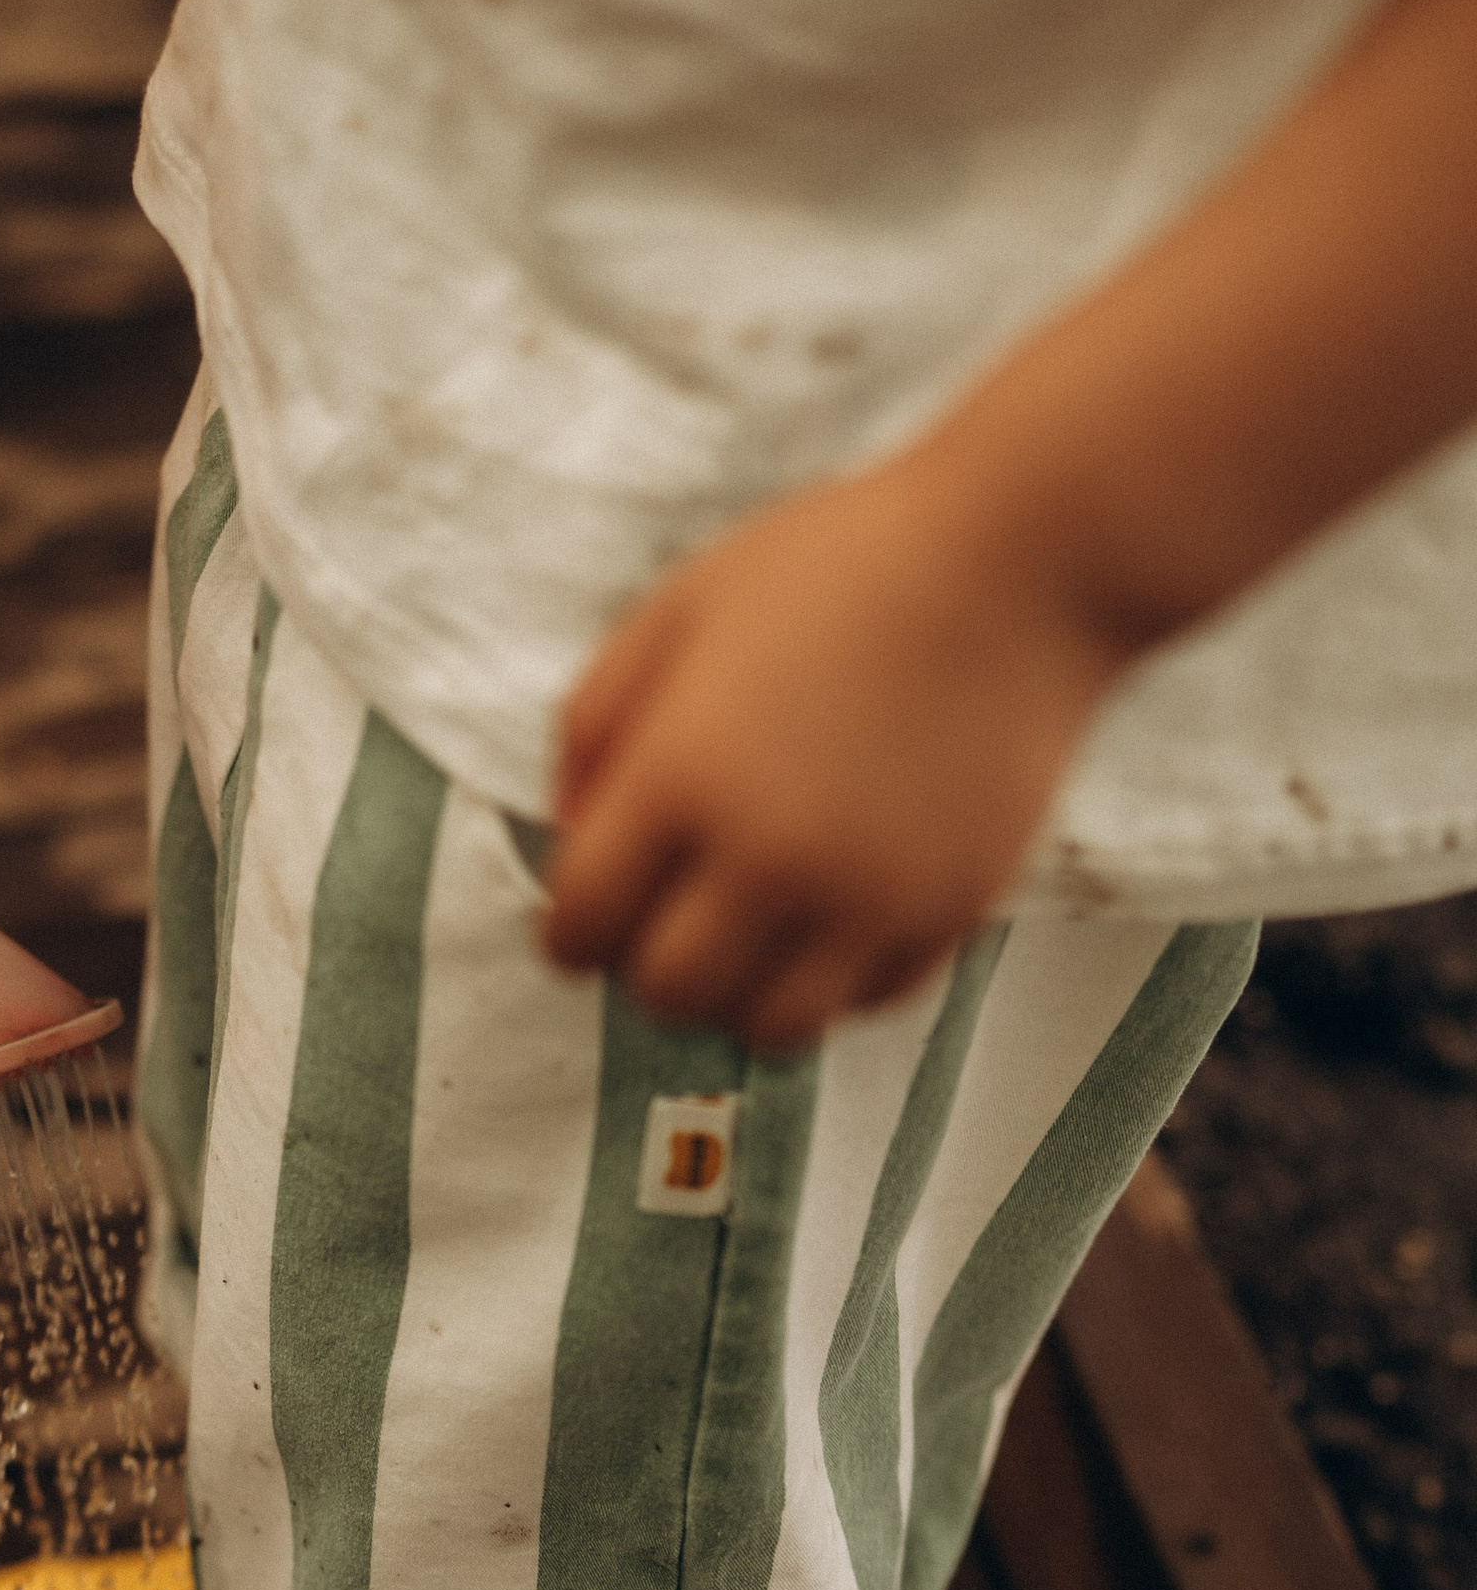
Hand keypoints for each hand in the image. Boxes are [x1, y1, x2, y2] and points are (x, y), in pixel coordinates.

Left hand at [543, 462, 1124, 1054]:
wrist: (1020, 562)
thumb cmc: (843, 567)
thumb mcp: (678, 609)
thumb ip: (596, 724)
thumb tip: (568, 833)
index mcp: (679, 776)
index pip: (581, 925)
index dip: (568, 931)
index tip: (588, 916)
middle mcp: (768, 855)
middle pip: (665, 994)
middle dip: (647, 967)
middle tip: (668, 921)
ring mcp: (866, 896)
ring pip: (768, 1027)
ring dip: (741, 994)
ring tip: (749, 935)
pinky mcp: (947, 912)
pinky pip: (865, 1002)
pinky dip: (835, 980)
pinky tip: (831, 915)